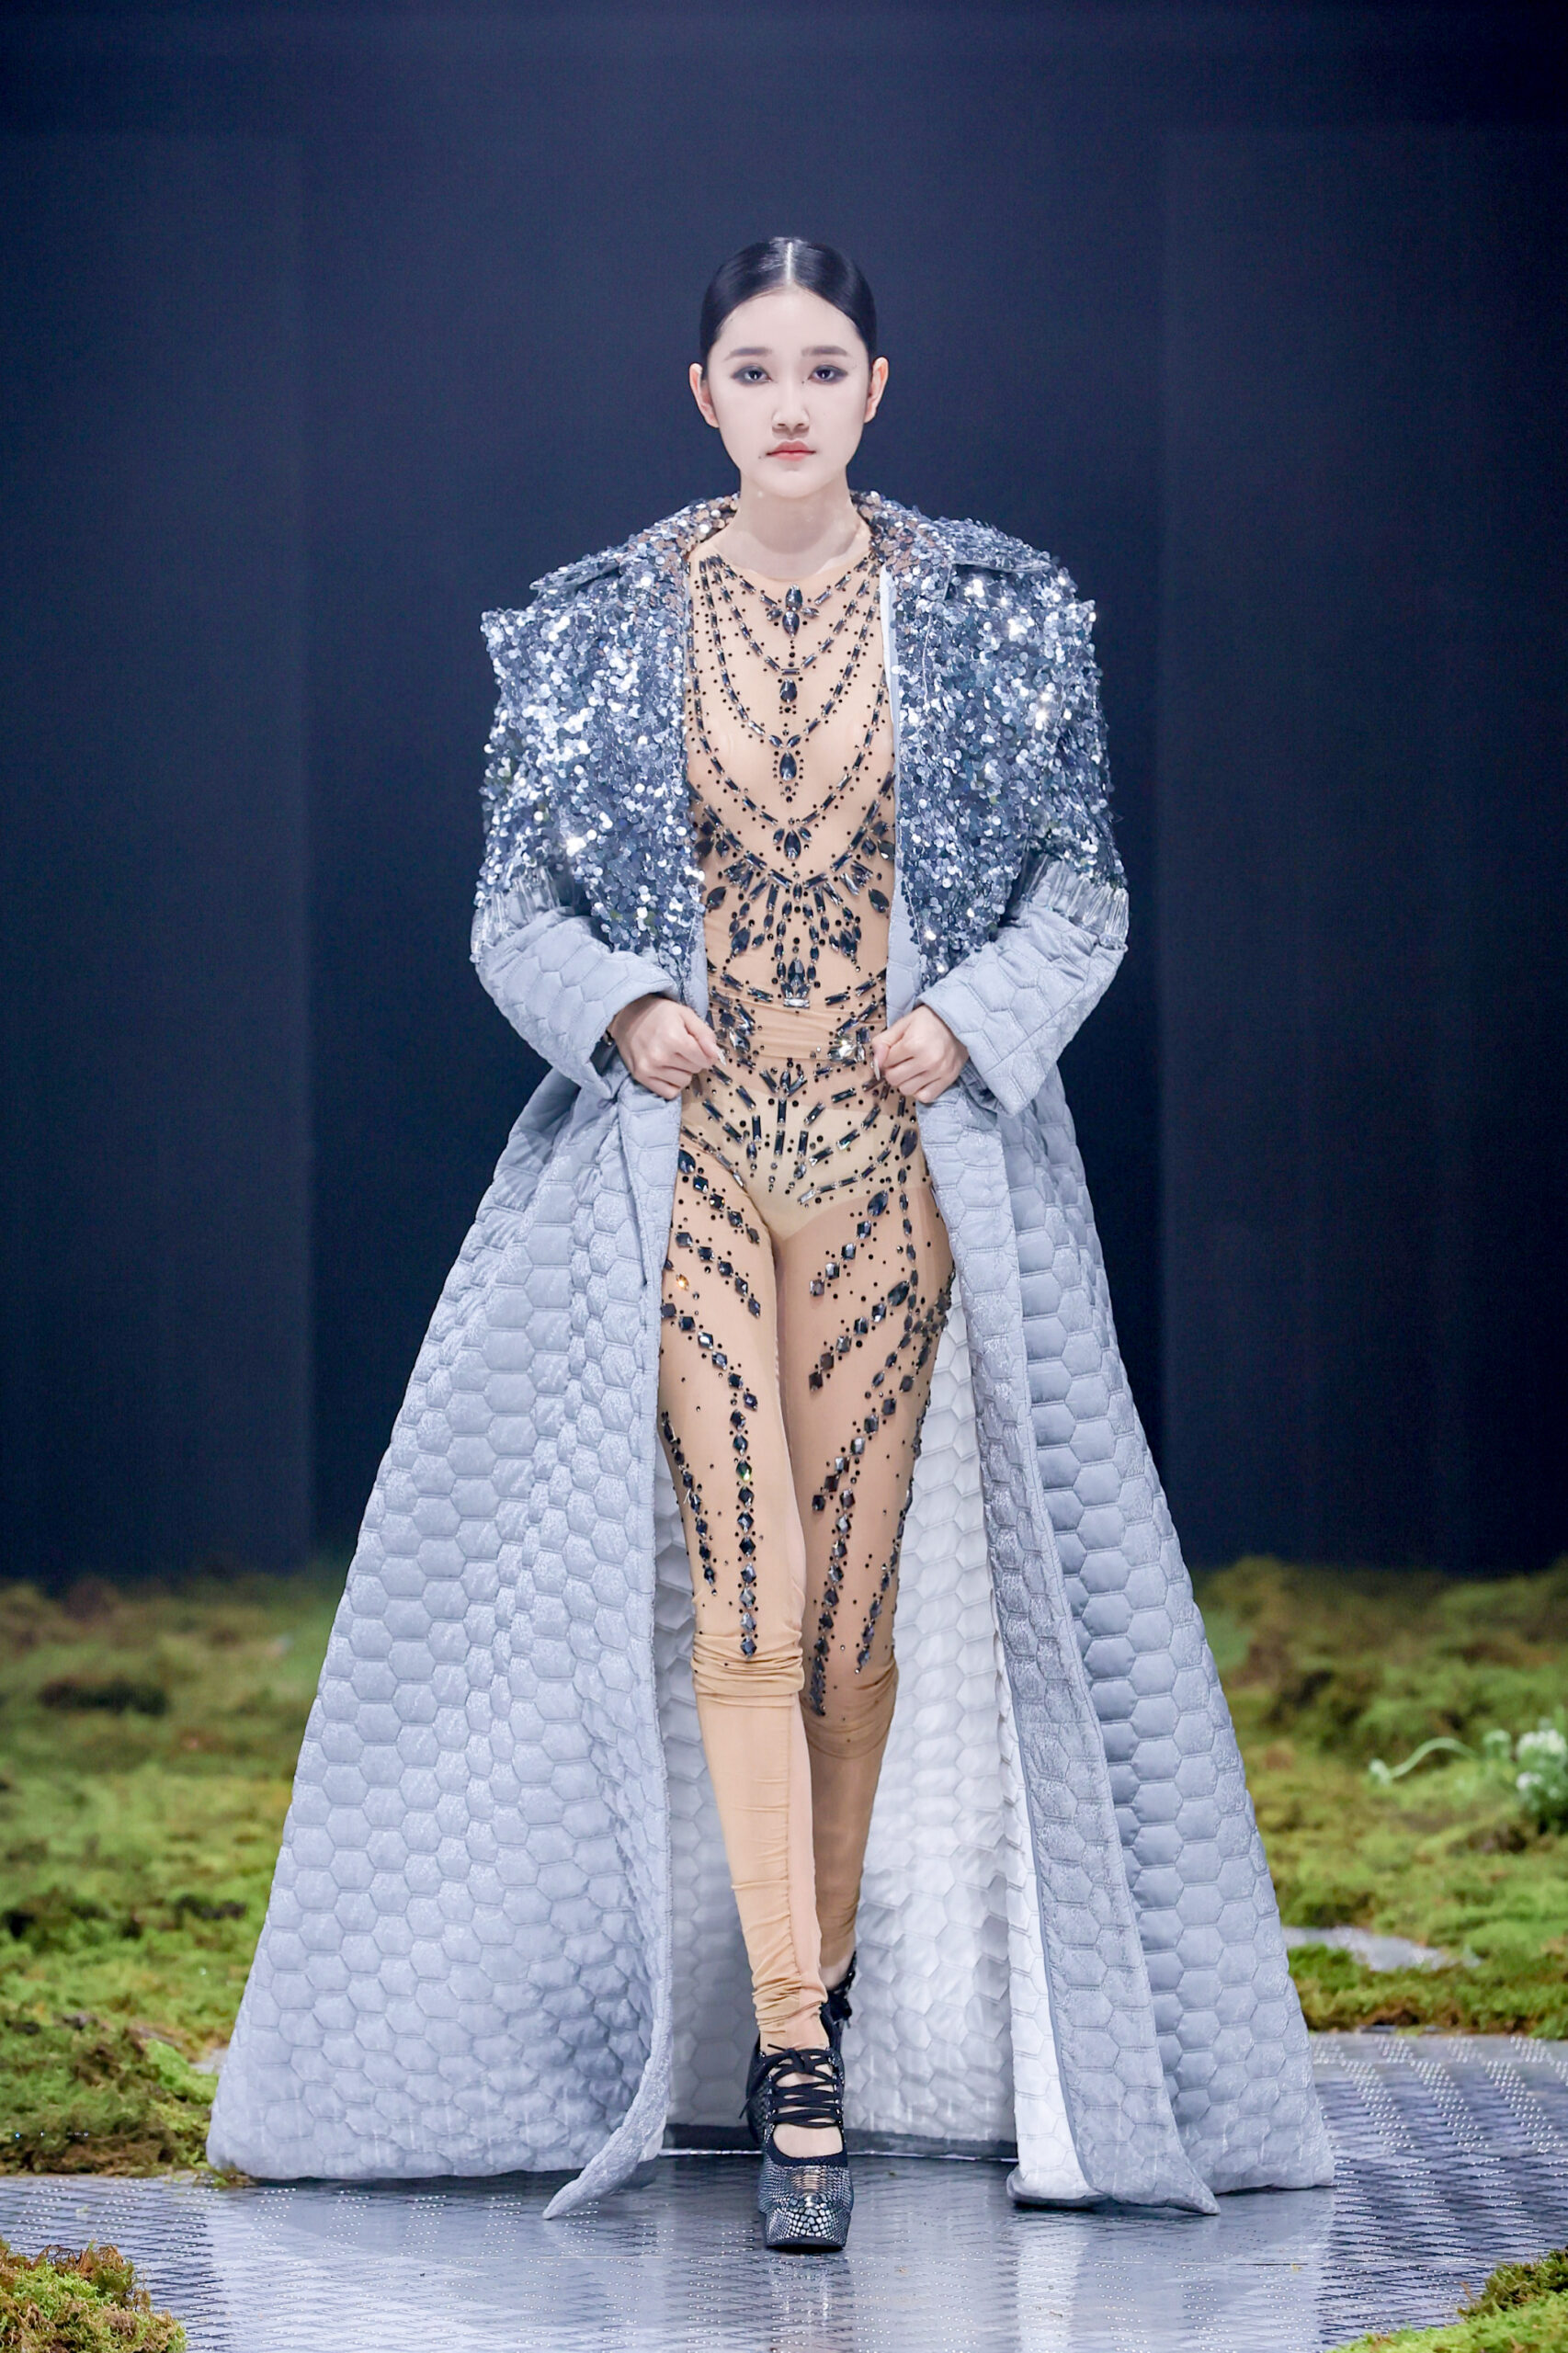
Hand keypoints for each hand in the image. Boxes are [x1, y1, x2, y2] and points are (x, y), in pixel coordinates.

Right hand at [607, 994, 722, 1099]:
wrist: (627, 1015)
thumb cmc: (659, 1013)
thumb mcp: (685, 1014)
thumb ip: (704, 1034)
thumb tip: (716, 1055)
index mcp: (674, 1038)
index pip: (704, 1059)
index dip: (706, 1054)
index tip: (700, 1047)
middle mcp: (660, 1056)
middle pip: (694, 1070)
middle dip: (694, 1061)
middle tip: (682, 1049)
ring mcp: (649, 1068)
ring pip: (683, 1082)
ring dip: (683, 1072)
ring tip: (673, 1058)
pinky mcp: (640, 1076)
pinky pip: (668, 1093)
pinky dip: (673, 1084)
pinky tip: (668, 1071)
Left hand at [871, 1007, 968, 1103]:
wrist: (960, 1021)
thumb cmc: (931, 1021)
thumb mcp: (904, 1023)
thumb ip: (884, 1041)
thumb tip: (876, 1062)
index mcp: (914, 1044)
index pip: (886, 1062)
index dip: (887, 1057)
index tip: (895, 1051)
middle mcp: (927, 1060)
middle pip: (893, 1079)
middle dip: (892, 1070)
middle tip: (901, 1061)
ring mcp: (939, 1072)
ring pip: (906, 1090)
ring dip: (905, 1081)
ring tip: (911, 1069)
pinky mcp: (948, 1079)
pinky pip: (925, 1097)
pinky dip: (919, 1090)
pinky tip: (921, 1078)